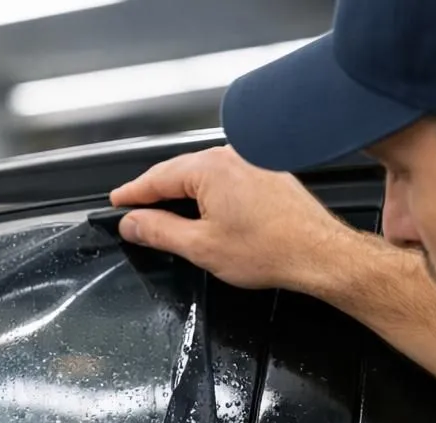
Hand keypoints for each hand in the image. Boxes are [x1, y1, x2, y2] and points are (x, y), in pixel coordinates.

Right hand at [111, 146, 357, 294]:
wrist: (318, 253)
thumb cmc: (270, 249)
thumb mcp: (200, 246)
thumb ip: (159, 232)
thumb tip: (133, 223)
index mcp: (209, 168)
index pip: (156, 178)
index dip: (132, 193)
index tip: (117, 202)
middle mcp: (230, 156)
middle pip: (178, 172)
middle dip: (155, 193)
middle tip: (134, 212)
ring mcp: (251, 161)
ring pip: (202, 175)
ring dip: (182, 193)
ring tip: (165, 215)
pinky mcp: (266, 172)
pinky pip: (225, 178)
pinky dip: (208, 193)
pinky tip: (204, 212)